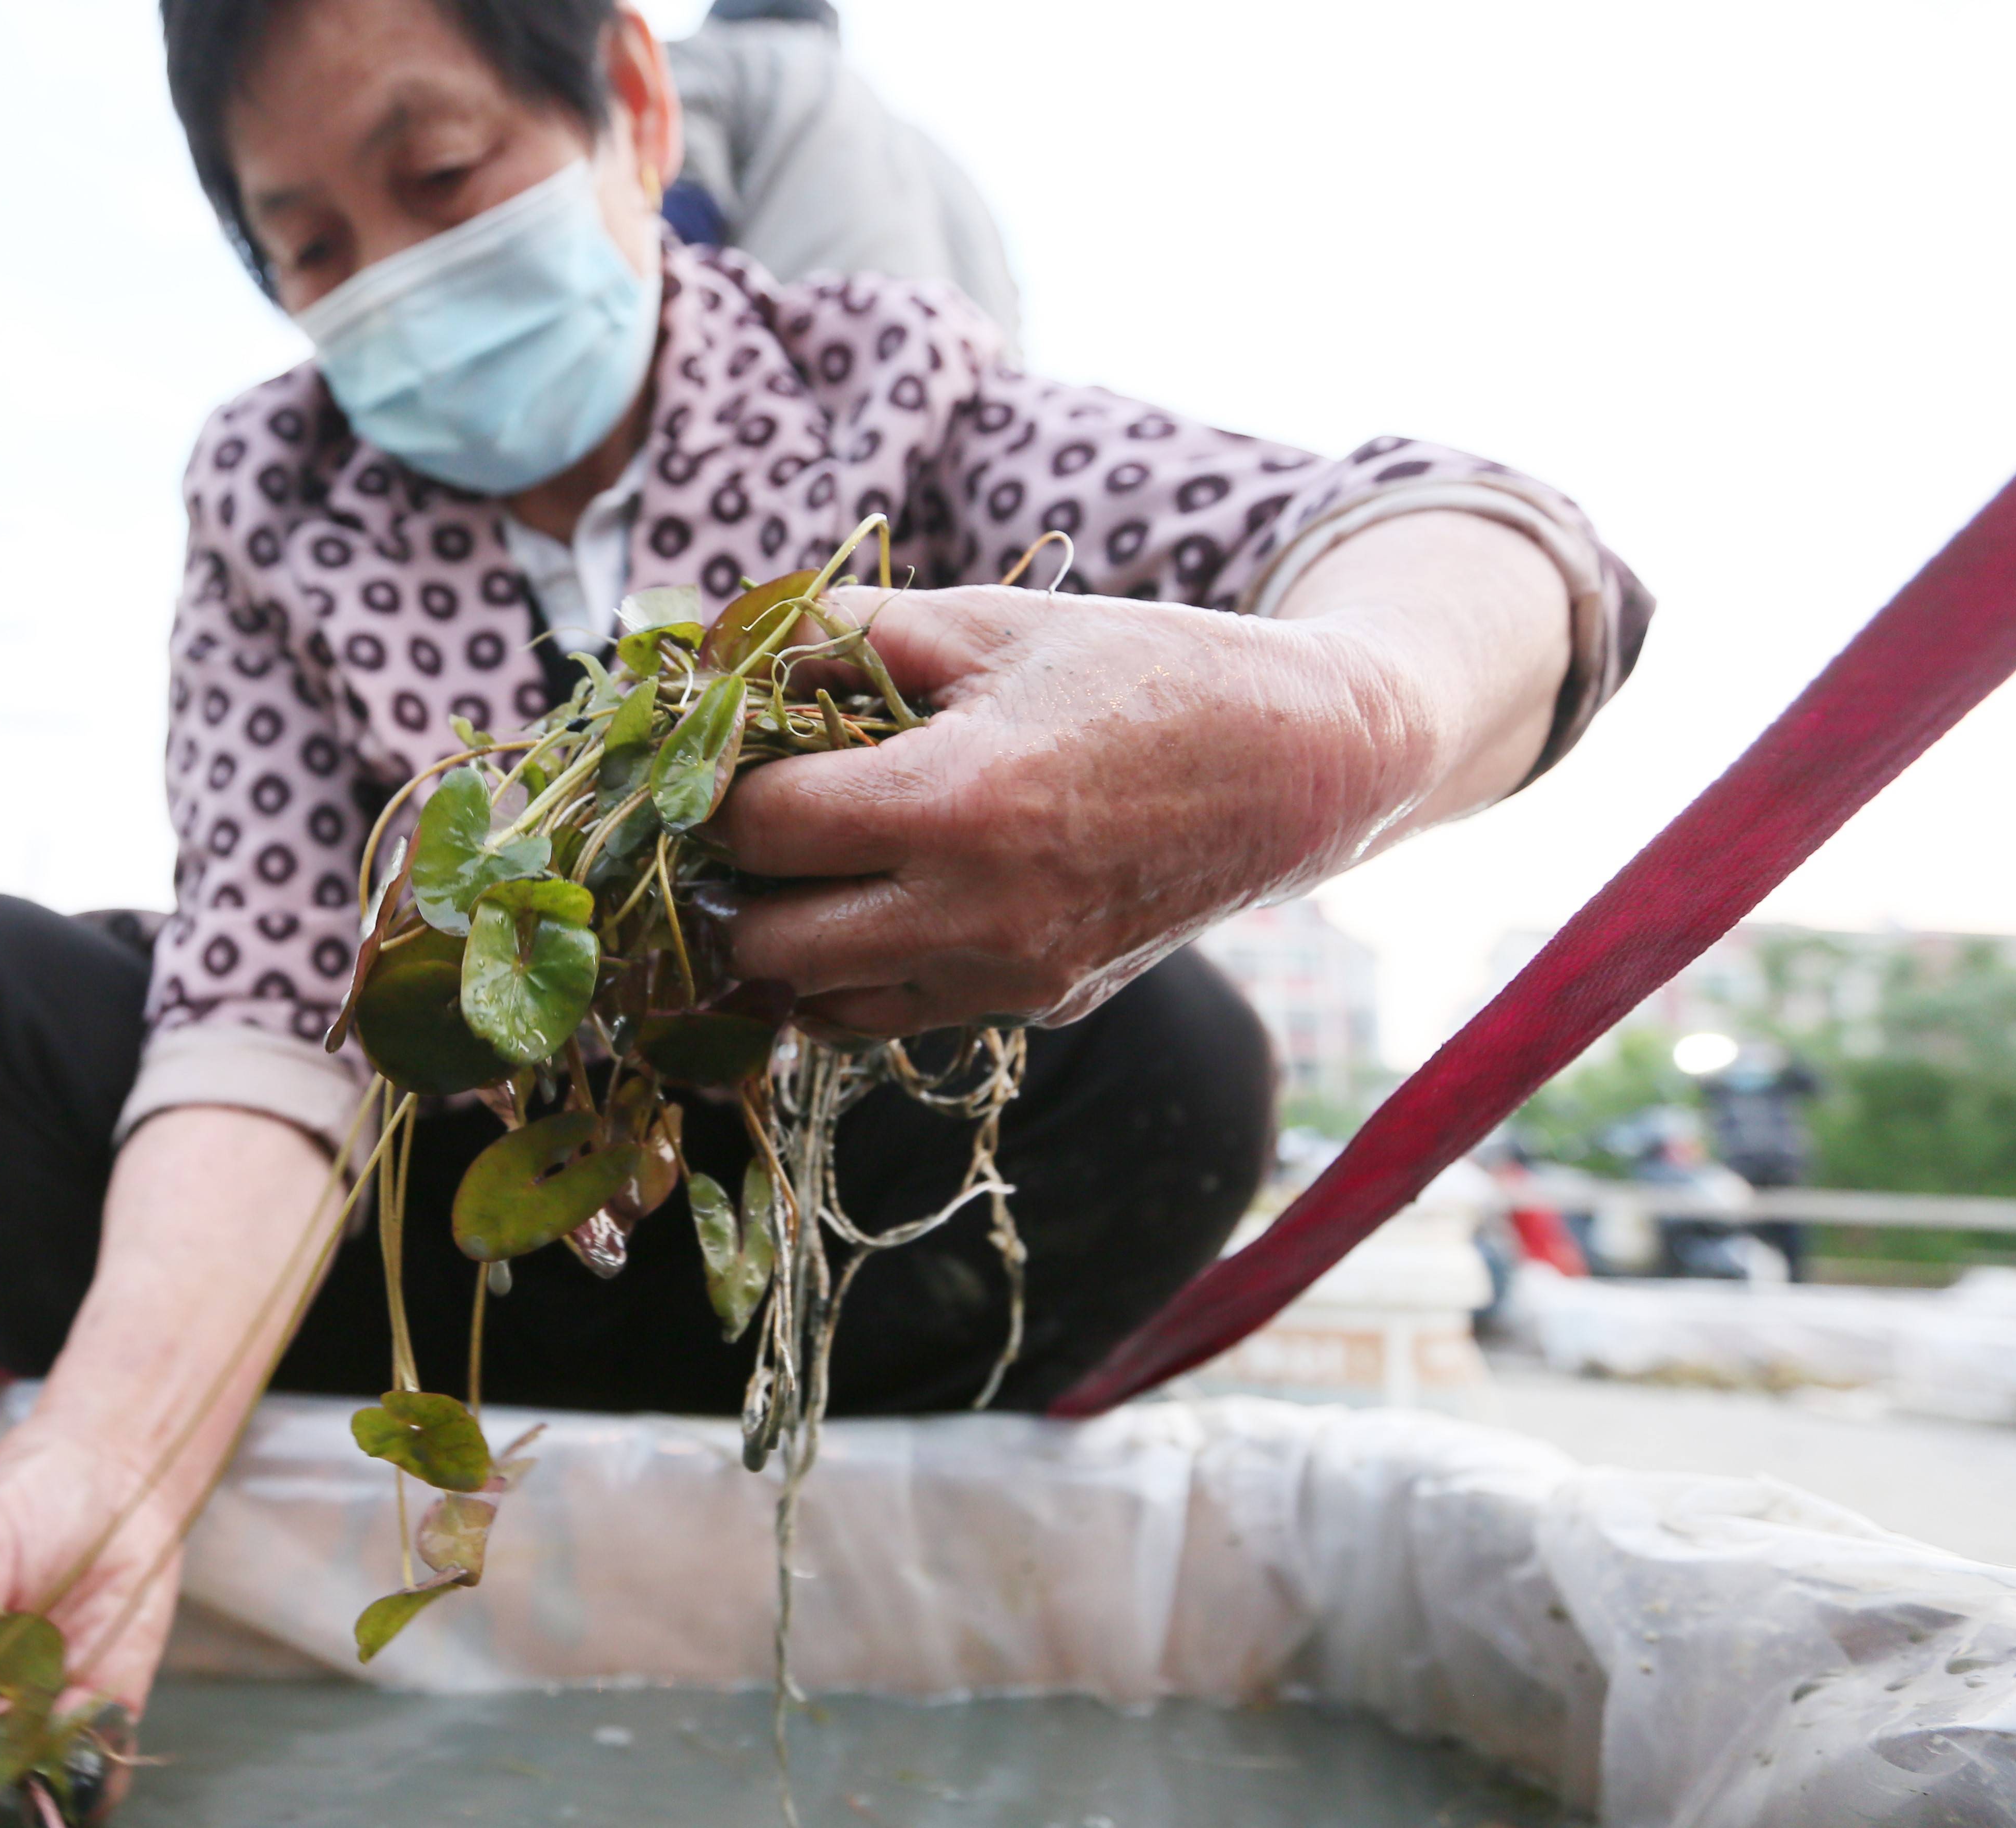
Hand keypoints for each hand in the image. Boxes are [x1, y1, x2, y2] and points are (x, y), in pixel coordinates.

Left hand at [714, 513, 1569, 1037]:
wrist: (1298, 767)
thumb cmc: (1141, 672)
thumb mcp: (986, 622)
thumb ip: (837, 632)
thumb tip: (717, 652)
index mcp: (956, 803)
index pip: (760, 826)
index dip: (719, 785)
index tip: (723, 751)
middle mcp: (974, 914)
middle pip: (767, 943)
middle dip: (729, 883)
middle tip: (734, 824)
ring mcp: (1005, 977)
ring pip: (819, 1004)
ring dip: (780, 943)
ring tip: (789, 868)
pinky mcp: (1034, 1008)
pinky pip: (891, 1018)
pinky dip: (849, 978)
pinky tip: (858, 907)